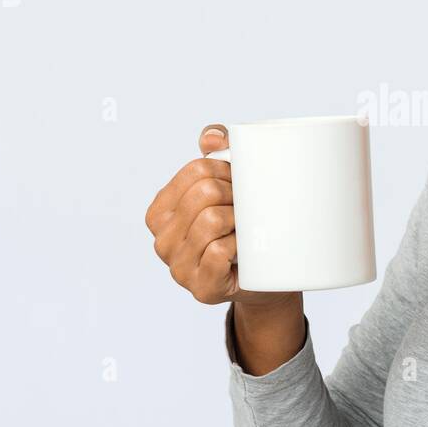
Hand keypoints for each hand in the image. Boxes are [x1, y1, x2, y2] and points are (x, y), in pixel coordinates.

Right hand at [145, 124, 301, 319]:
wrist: (267, 277)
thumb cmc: (243, 227)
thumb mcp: (229, 185)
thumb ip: (218, 150)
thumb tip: (212, 138)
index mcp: (160, 212)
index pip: (195, 171)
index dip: (227, 171)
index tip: (241, 184)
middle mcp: (162, 241)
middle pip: (204, 193)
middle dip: (236, 194)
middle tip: (250, 207)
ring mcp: (179, 269)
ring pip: (213, 220)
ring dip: (241, 220)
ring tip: (248, 229)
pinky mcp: (202, 288)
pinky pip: (220, 251)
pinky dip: (241, 246)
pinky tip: (246, 251)